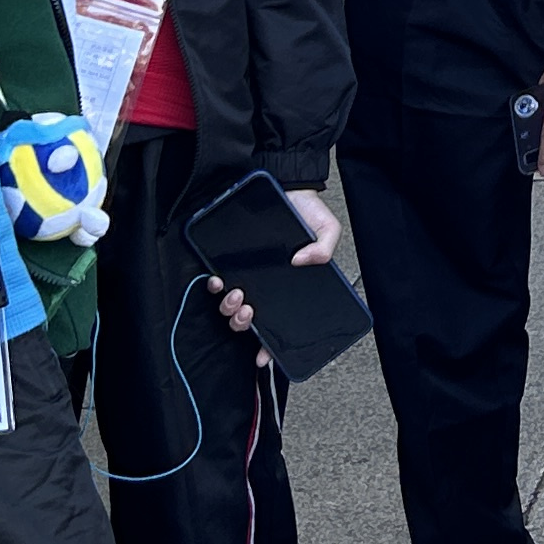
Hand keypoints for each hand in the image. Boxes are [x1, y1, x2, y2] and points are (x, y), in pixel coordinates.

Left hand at [211, 183, 340, 333]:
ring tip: (237, 296)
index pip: (277, 324)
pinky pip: (220, 282)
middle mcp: (267, 286)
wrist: (288, 187)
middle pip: (249, 320)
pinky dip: (216, 286)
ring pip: (231, 306)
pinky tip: (220, 281)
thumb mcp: (327, 228)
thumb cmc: (307, 211)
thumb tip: (303, 261)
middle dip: (243, 323)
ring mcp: (249, 275)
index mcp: (290, 289)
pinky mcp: (234, 261)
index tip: (261, 357)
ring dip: (230, 308)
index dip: (268, 346)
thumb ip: (324, 248)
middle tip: (249, 311)